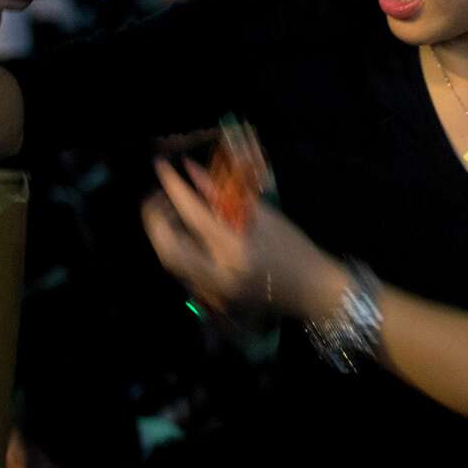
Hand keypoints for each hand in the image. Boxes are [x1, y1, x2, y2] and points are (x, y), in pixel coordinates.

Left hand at [141, 159, 342, 319]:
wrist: (312, 290)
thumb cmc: (294, 248)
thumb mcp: (263, 216)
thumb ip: (222, 195)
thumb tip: (191, 171)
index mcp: (236, 250)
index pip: (194, 215)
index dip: (175, 188)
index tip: (162, 167)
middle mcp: (220, 275)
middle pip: (168, 250)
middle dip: (155, 221)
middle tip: (160, 197)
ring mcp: (214, 292)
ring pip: (171, 263)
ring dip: (165, 234)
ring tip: (173, 212)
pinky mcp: (213, 300)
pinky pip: (184, 273)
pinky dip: (179, 249)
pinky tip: (188, 235)